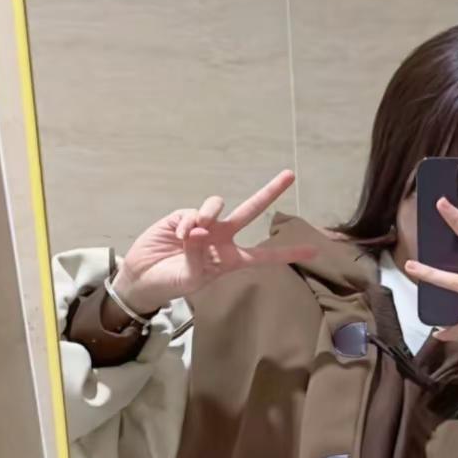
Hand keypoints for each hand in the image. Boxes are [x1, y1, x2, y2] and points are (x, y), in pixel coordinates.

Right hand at [113, 169, 317, 317]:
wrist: (144, 276)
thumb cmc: (172, 283)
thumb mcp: (190, 278)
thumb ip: (198, 257)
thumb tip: (200, 229)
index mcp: (231, 259)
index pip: (264, 256)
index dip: (287, 253)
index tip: (313, 251)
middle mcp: (222, 238)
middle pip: (251, 211)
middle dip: (269, 192)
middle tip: (290, 175)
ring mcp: (204, 224)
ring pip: (217, 206)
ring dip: (207, 215)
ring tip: (193, 234)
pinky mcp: (184, 216)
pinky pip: (193, 212)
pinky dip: (186, 223)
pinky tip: (178, 236)